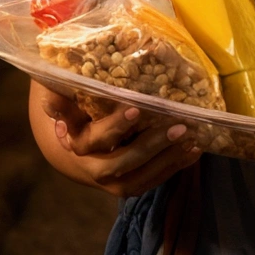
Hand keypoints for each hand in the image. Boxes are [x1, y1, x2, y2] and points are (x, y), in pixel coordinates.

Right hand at [40, 89, 201, 197]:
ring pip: (136, 178)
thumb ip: (64, 83)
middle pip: (118, 163)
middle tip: (176, 125)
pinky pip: (150, 182)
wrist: (75, 140)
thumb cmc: (76, 104)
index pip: (93, 138)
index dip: (114, 126)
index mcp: (74, 140)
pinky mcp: (127, 183)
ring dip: (165, 160)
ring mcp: (108, 178)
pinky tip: (193, 150)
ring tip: (189, 138)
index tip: (135, 107)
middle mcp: (89, 164)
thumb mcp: (64, 90)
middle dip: (148, 146)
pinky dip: (173, 168)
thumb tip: (61, 70)